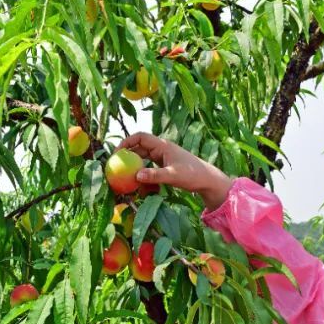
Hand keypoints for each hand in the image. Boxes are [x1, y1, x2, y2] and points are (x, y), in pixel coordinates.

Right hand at [118, 132, 233, 210]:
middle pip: (139, 148)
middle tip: (116, 168)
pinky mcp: (164, 166)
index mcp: (162, 146)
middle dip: (127, 157)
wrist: (208, 180)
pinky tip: (141, 186)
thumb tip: (136, 175)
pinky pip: (149, 168)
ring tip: (126, 178)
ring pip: (143, 159)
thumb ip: (154, 176)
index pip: (140, 137)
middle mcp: (161, 149)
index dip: (126, 142)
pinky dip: (143, 175)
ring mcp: (162, 158)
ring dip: (135, 167)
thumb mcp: (172, 176)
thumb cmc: (193, 175)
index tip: (116, 154)